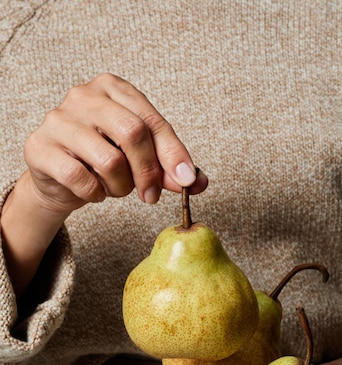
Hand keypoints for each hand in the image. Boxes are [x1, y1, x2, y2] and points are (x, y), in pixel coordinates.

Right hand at [2, 73, 207, 295]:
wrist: (58, 177)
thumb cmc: (102, 159)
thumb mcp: (139, 158)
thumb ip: (167, 166)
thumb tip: (197, 182)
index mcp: (113, 88)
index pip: (151, 120)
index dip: (173, 153)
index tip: (187, 181)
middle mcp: (84, 95)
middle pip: (132, 133)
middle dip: (148, 172)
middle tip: (150, 196)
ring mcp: (59, 119)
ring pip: (108, 160)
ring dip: (120, 187)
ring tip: (115, 188)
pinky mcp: (41, 147)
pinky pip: (80, 178)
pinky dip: (94, 194)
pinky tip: (94, 192)